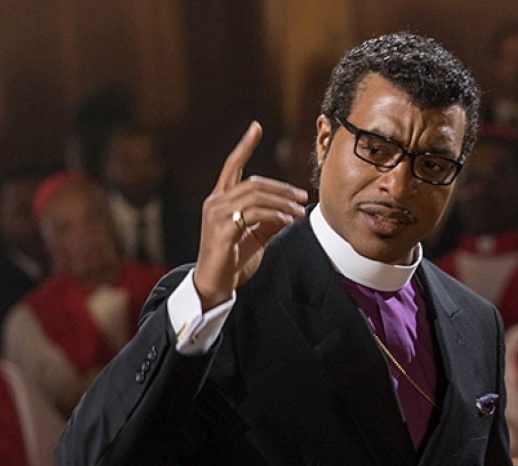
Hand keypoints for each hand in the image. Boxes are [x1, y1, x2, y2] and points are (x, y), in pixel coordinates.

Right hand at [193, 121, 307, 309]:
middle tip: (302, 196)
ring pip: (255, 196)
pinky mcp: (222, 230)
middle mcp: (215, 202)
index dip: (245, 146)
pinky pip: (253, 214)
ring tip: (300, 211)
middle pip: (254, 183)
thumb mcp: (256, 236)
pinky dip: (274, 214)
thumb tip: (290, 209)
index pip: (233, 166)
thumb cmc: (233, 261)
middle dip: (282, 188)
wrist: (214, 286)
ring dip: (282, 202)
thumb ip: (269, 220)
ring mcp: (216, 215)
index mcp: (220, 200)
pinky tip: (288, 220)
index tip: (256, 127)